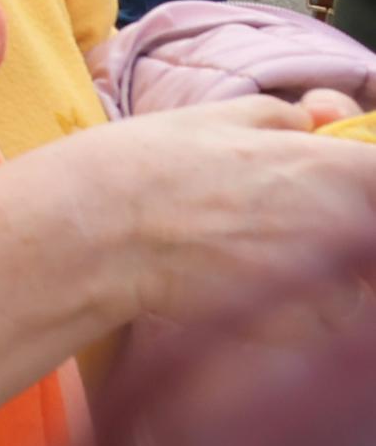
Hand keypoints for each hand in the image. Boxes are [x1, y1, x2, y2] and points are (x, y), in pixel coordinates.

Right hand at [62, 96, 375, 327]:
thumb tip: (309, 123)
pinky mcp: (296, 328)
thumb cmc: (146, 166)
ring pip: (355, 287)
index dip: (365, 175)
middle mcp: (340, 225)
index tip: (343, 177)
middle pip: (370, 232)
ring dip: (327, 276)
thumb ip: (279, 117)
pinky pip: (321, 322)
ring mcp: (323, 282)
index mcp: (328, 167)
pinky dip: (298, 313)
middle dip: (345, 226)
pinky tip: (247, 289)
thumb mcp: (212, 116)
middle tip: (283, 216)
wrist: (98, 235)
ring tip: (261, 258)